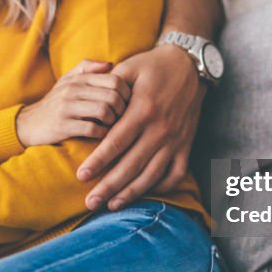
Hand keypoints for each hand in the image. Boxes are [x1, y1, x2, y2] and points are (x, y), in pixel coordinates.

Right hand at [16, 59, 130, 146]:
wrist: (29, 123)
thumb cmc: (56, 102)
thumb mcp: (67, 80)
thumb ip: (87, 68)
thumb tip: (110, 64)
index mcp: (78, 78)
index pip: (114, 79)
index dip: (127, 93)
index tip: (127, 103)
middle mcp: (72, 89)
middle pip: (112, 96)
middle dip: (123, 109)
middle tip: (123, 117)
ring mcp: (66, 107)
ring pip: (104, 111)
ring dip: (113, 121)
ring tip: (112, 125)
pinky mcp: (63, 126)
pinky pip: (92, 129)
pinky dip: (102, 133)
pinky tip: (102, 134)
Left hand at [77, 44, 204, 210]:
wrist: (190, 66)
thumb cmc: (153, 66)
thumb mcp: (129, 68)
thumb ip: (109, 87)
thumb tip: (90, 105)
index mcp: (143, 110)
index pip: (116, 142)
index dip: (98, 161)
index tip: (81, 176)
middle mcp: (160, 129)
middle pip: (131, 165)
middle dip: (109, 186)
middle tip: (90, 202)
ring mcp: (175, 139)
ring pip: (152, 174)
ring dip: (131, 193)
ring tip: (111, 206)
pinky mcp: (186, 144)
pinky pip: (176, 173)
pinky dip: (161, 187)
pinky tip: (144, 192)